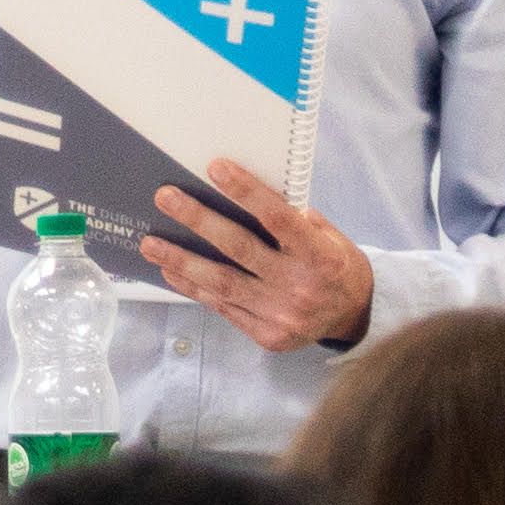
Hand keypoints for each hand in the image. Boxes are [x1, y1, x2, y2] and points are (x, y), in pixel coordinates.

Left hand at [144, 163, 373, 353]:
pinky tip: (172, 270)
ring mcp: (282, 315)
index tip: (215, 168)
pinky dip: (194, 288)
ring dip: (182, 261)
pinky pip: (223, 307)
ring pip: (223, 283)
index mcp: (321, 256)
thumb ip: (293, 219)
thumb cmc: (335, 265)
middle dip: (199, 220)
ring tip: (151, 243)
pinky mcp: (268, 336)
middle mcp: (300, 287)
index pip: (278, 219)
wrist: (353, 316)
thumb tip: (244, 194)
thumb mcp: (328, 236)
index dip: (247, 192)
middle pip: (240, 249)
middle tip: (166, 198)